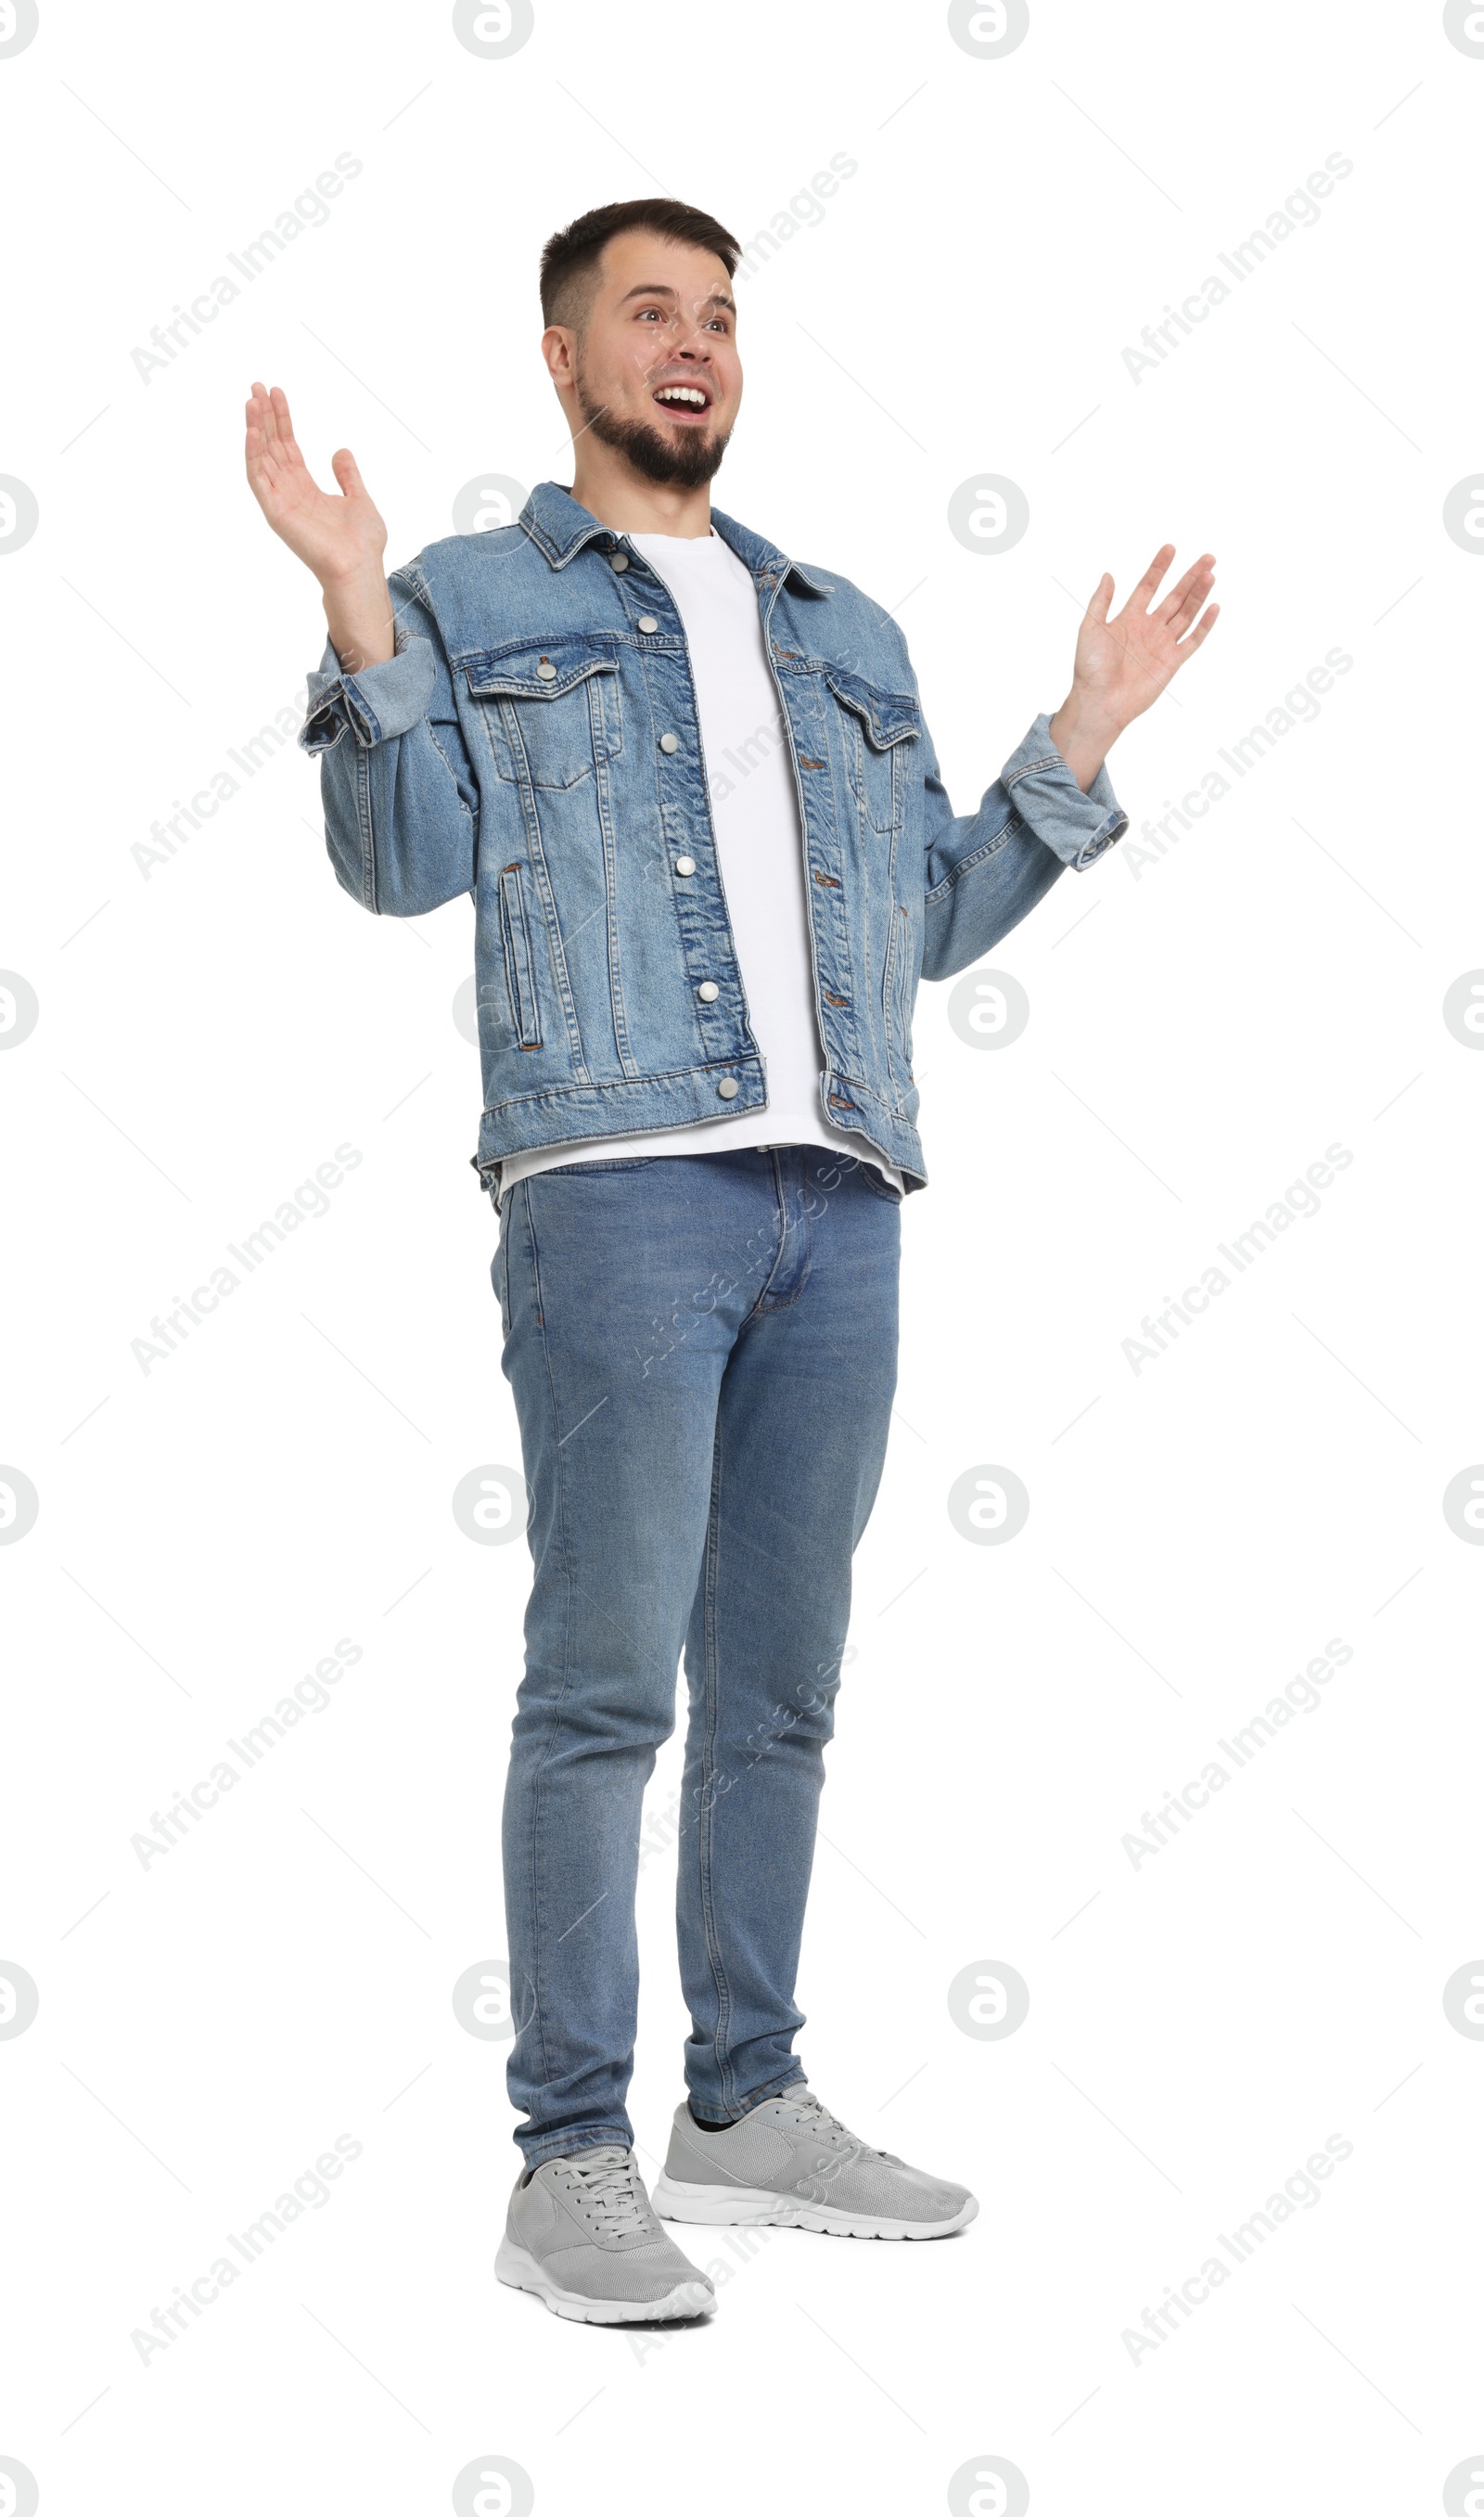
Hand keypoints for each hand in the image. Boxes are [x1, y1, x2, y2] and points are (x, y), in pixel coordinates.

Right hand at [244, 382, 386, 585]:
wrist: (360, 568)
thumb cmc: (362, 543)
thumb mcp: (359, 499)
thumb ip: (348, 475)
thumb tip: (340, 451)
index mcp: (306, 488)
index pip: (288, 445)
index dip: (282, 419)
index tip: (277, 392)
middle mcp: (289, 492)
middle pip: (271, 446)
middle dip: (263, 415)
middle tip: (256, 385)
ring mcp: (280, 501)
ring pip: (261, 457)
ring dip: (254, 427)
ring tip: (251, 399)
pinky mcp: (275, 512)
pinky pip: (258, 479)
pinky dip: (253, 455)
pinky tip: (252, 431)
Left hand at [1049, 544, 1218, 789]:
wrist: (1100, 701)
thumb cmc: (1090, 668)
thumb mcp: (1090, 628)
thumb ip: (1101, 601)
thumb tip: (1109, 575)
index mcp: (1129, 618)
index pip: (1148, 586)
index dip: (1159, 568)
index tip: (1170, 548)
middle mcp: (1148, 628)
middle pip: (1174, 596)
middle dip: (1190, 576)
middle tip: (1207, 557)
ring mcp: (1162, 644)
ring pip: (1186, 613)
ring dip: (1199, 594)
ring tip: (1211, 574)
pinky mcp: (1172, 662)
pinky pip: (1193, 640)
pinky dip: (1204, 625)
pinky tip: (1214, 607)